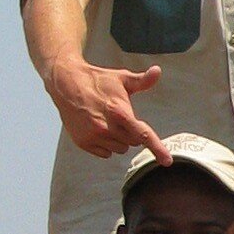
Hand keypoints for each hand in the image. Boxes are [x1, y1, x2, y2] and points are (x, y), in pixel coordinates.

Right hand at [47, 57, 171, 160]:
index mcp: (119, 112)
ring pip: (119, 149)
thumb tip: (157, 71)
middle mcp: (106, 127)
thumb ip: (143, 81)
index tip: (167, 161)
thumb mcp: (122, 78)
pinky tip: (97, 128)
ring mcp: (94, 136)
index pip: (143, 134)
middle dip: (131, 133)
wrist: (66, 84)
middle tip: (120, 117)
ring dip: (118, 140)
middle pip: (133, 142)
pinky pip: (105, 153)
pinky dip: (105, 145)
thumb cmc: (98, 80)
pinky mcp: (83, 142)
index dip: (157, 148)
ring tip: (107, 121)